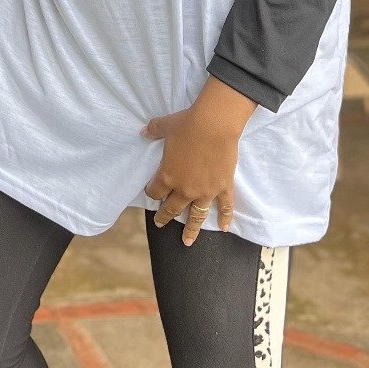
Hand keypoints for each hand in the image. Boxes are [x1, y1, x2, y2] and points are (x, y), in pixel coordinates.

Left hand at [141, 79, 255, 246]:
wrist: (214, 125)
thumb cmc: (186, 125)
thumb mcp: (164, 126)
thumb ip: (153, 130)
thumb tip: (143, 132)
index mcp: (168, 176)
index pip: (156, 191)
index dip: (151, 192)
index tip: (151, 192)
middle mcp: (185, 189)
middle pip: (172, 208)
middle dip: (165, 216)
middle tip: (160, 223)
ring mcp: (206, 191)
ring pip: (197, 216)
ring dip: (192, 230)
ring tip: (187, 242)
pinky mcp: (224, 188)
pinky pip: (225, 207)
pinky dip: (225, 218)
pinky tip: (224, 228)